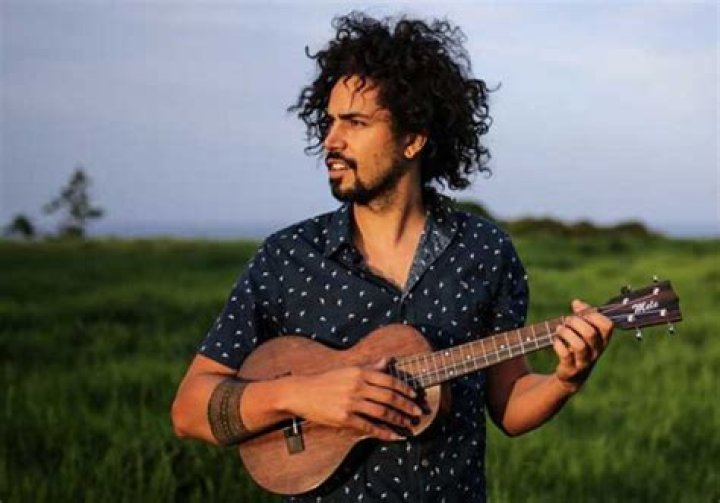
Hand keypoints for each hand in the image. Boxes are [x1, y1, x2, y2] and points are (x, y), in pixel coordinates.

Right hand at [285, 358, 421, 440]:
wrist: (301, 392)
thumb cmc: (325, 381)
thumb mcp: (348, 370)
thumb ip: (370, 367)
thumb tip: (387, 361)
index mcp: (359, 372)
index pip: (388, 380)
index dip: (404, 388)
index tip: (414, 396)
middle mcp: (357, 386)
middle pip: (389, 397)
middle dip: (406, 406)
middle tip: (417, 413)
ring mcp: (350, 402)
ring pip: (381, 412)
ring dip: (398, 419)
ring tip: (408, 424)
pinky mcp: (343, 418)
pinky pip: (368, 426)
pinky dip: (383, 432)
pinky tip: (393, 435)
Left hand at [552, 300, 613, 392]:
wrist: (573, 374)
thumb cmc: (579, 345)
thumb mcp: (583, 330)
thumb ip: (582, 314)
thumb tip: (576, 302)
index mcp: (603, 340)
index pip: (607, 325)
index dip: (594, 315)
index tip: (582, 312)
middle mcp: (597, 351)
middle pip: (590, 333)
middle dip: (576, 323)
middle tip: (567, 321)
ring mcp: (585, 361)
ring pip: (579, 345)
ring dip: (566, 333)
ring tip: (560, 330)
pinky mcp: (571, 368)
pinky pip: (565, 355)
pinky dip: (558, 344)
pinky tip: (556, 340)